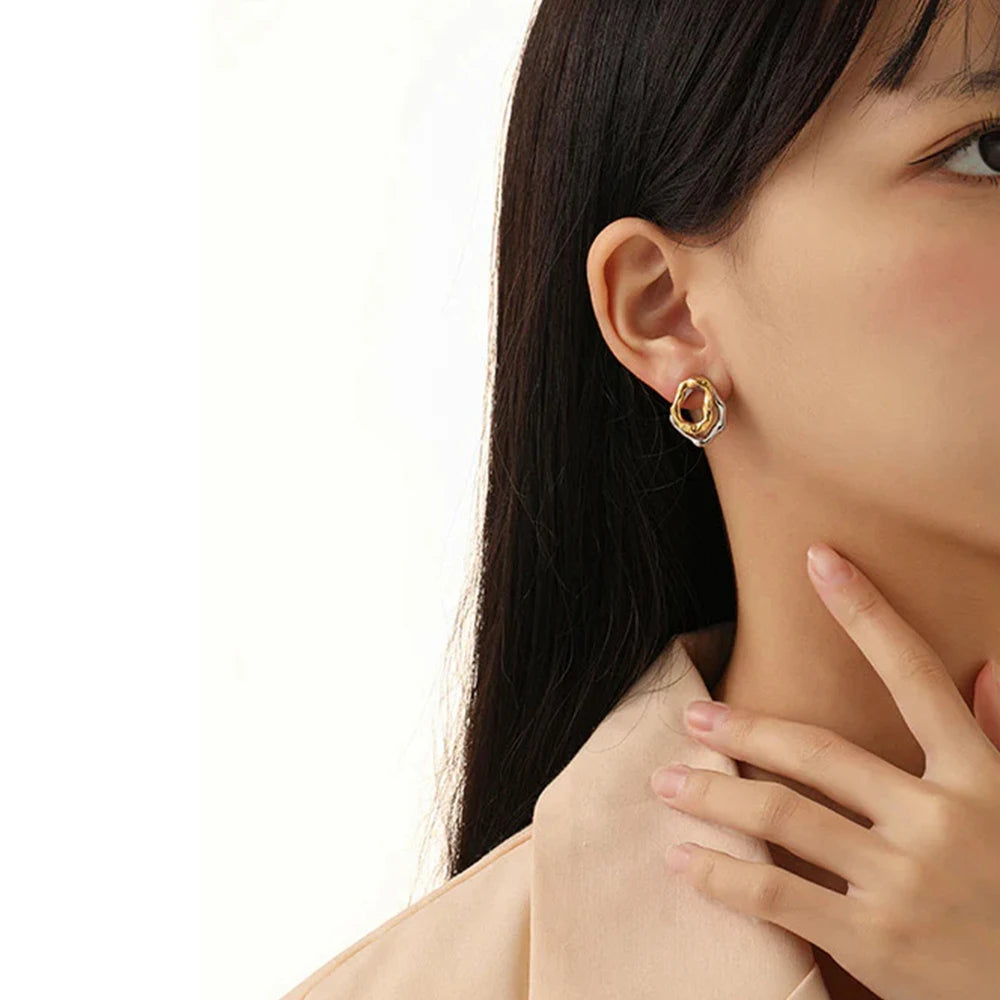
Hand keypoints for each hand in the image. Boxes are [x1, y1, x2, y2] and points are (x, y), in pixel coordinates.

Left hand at [649, 542, 999, 999]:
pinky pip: (778, 896)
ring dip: (713, 793)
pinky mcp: (875, 940)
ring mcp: (905, 881)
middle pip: (818, 753)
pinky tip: (684, 860)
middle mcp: (939, 819)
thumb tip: (989, 665)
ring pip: (783, 816)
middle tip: (693, 716)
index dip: (866, 612)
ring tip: (667, 783)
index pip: (916, 677)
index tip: (819, 560)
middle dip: (746, 728)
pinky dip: (722, 875)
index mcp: (981, 779)